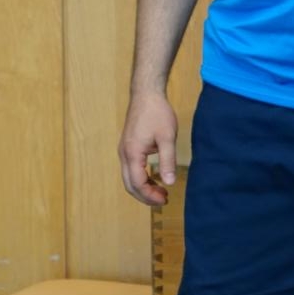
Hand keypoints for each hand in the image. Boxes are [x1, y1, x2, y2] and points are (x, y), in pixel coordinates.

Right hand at [118, 90, 177, 206]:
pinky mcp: (128, 147)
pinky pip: (131, 169)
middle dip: (145, 196)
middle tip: (164, 200)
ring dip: (143, 188)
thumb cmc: (157, 113)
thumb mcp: (167, 137)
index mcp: (132, 153)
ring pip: (129, 178)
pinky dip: (141, 178)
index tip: (165, 199)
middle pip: (129, 184)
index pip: (137, 184)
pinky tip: (155, 178)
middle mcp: (124, 154)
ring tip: (161, 192)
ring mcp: (124, 150)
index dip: (150, 196)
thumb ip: (167, 161)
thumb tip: (169, 182)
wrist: (146, 94)